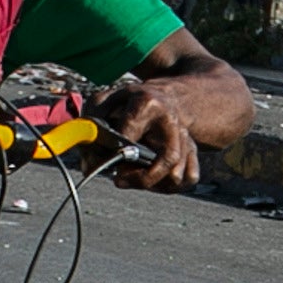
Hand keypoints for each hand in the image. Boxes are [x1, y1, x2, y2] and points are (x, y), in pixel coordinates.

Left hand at [94, 76, 204, 190]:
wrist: (160, 96)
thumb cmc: (125, 104)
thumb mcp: (102, 104)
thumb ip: (89, 130)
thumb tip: (90, 166)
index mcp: (146, 103)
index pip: (131, 133)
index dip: (116, 152)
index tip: (103, 160)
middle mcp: (171, 120)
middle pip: (168, 159)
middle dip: (142, 178)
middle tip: (120, 178)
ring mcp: (185, 136)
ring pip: (178, 174)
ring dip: (152, 185)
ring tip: (132, 179)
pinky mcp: (192, 149)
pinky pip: (190, 177)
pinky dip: (169, 187)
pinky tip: (151, 182)